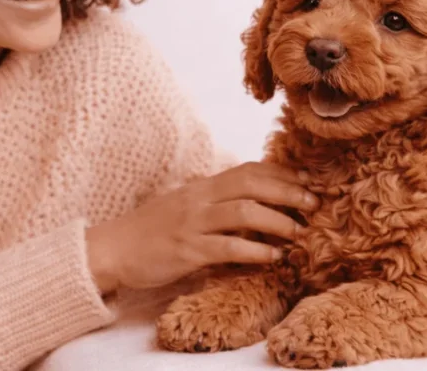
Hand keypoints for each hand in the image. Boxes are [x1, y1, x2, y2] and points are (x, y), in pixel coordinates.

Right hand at [85, 162, 316, 292]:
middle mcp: (199, 198)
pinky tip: (274, 257)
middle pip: (251, 183)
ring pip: (244, 212)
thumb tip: (253, 204)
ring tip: (300, 231)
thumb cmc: (151, 230)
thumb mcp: (186, 207)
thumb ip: (215, 202)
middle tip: (314, 202)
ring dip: (278, 220)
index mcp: (201, 186)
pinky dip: (255, 250)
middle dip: (287, 190)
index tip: (308, 180)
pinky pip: (228, 247)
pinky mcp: (187, 250)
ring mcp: (192, 223)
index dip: (281, 172)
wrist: (112, 249)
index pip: (248, 169)